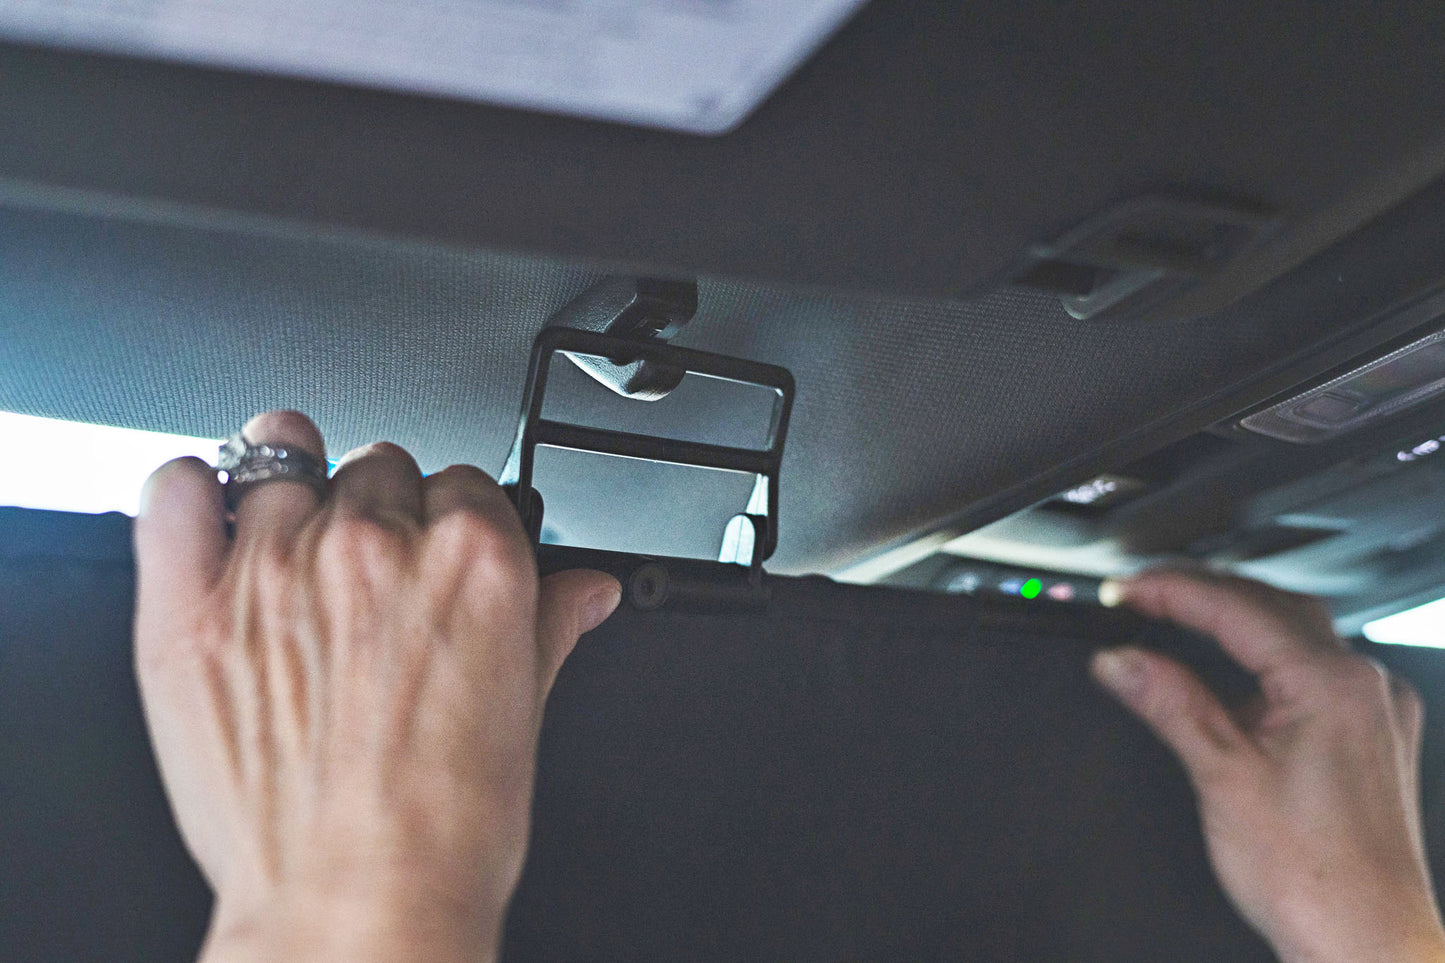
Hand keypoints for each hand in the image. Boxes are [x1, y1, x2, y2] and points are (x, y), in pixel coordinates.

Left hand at [132, 411, 621, 962]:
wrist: (358, 906)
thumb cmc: (444, 830)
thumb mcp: (524, 714)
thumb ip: (552, 625)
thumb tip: (583, 591)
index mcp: (474, 558)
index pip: (463, 480)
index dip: (451, 521)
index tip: (438, 559)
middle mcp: (378, 545)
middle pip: (379, 467)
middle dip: (381, 514)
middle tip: (372, 586)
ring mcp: (278, 566)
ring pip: (283, 461)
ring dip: (294, 498)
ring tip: (294, 561)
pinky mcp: (192, 606)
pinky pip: (178, 489)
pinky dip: (194, 494)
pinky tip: (214, 528)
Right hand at [1091, 570, 1444, 962]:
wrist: (1368, 943)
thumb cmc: (1316, 878)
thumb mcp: (1222, 776)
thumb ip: (1170, 703)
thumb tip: (1122, 661)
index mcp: (1332, 685)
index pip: (1237, 609)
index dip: (1172, 592)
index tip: (1125, 591)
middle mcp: (1366, 688)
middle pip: (1273, 607)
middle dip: (1204, 593)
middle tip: (1141, 594)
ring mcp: (1376, 712)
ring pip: (1299, 635)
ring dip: (1237, 620)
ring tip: (1177, 620)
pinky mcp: (1374, 738)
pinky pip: (1317, 671)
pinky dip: (1268, 657)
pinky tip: (1236, 674)